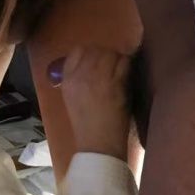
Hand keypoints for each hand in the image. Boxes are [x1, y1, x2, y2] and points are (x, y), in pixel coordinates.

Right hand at [59, 45, 130, 160]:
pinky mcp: (115, 84)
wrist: (98, 144)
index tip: (98, 62)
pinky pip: (124, 62)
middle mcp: (80, 75)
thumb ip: (77, 79)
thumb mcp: (72, 99)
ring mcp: (98, 78)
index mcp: (67, 80)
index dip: (90, 53)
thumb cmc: (86, 125)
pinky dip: (127, 66)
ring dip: (118, 59)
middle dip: (106, 54)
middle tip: (113, 66)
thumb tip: (91, 63)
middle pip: (95, 49)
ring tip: (120, 71)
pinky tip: (127, 76)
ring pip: (111, 53)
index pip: (77, 51)